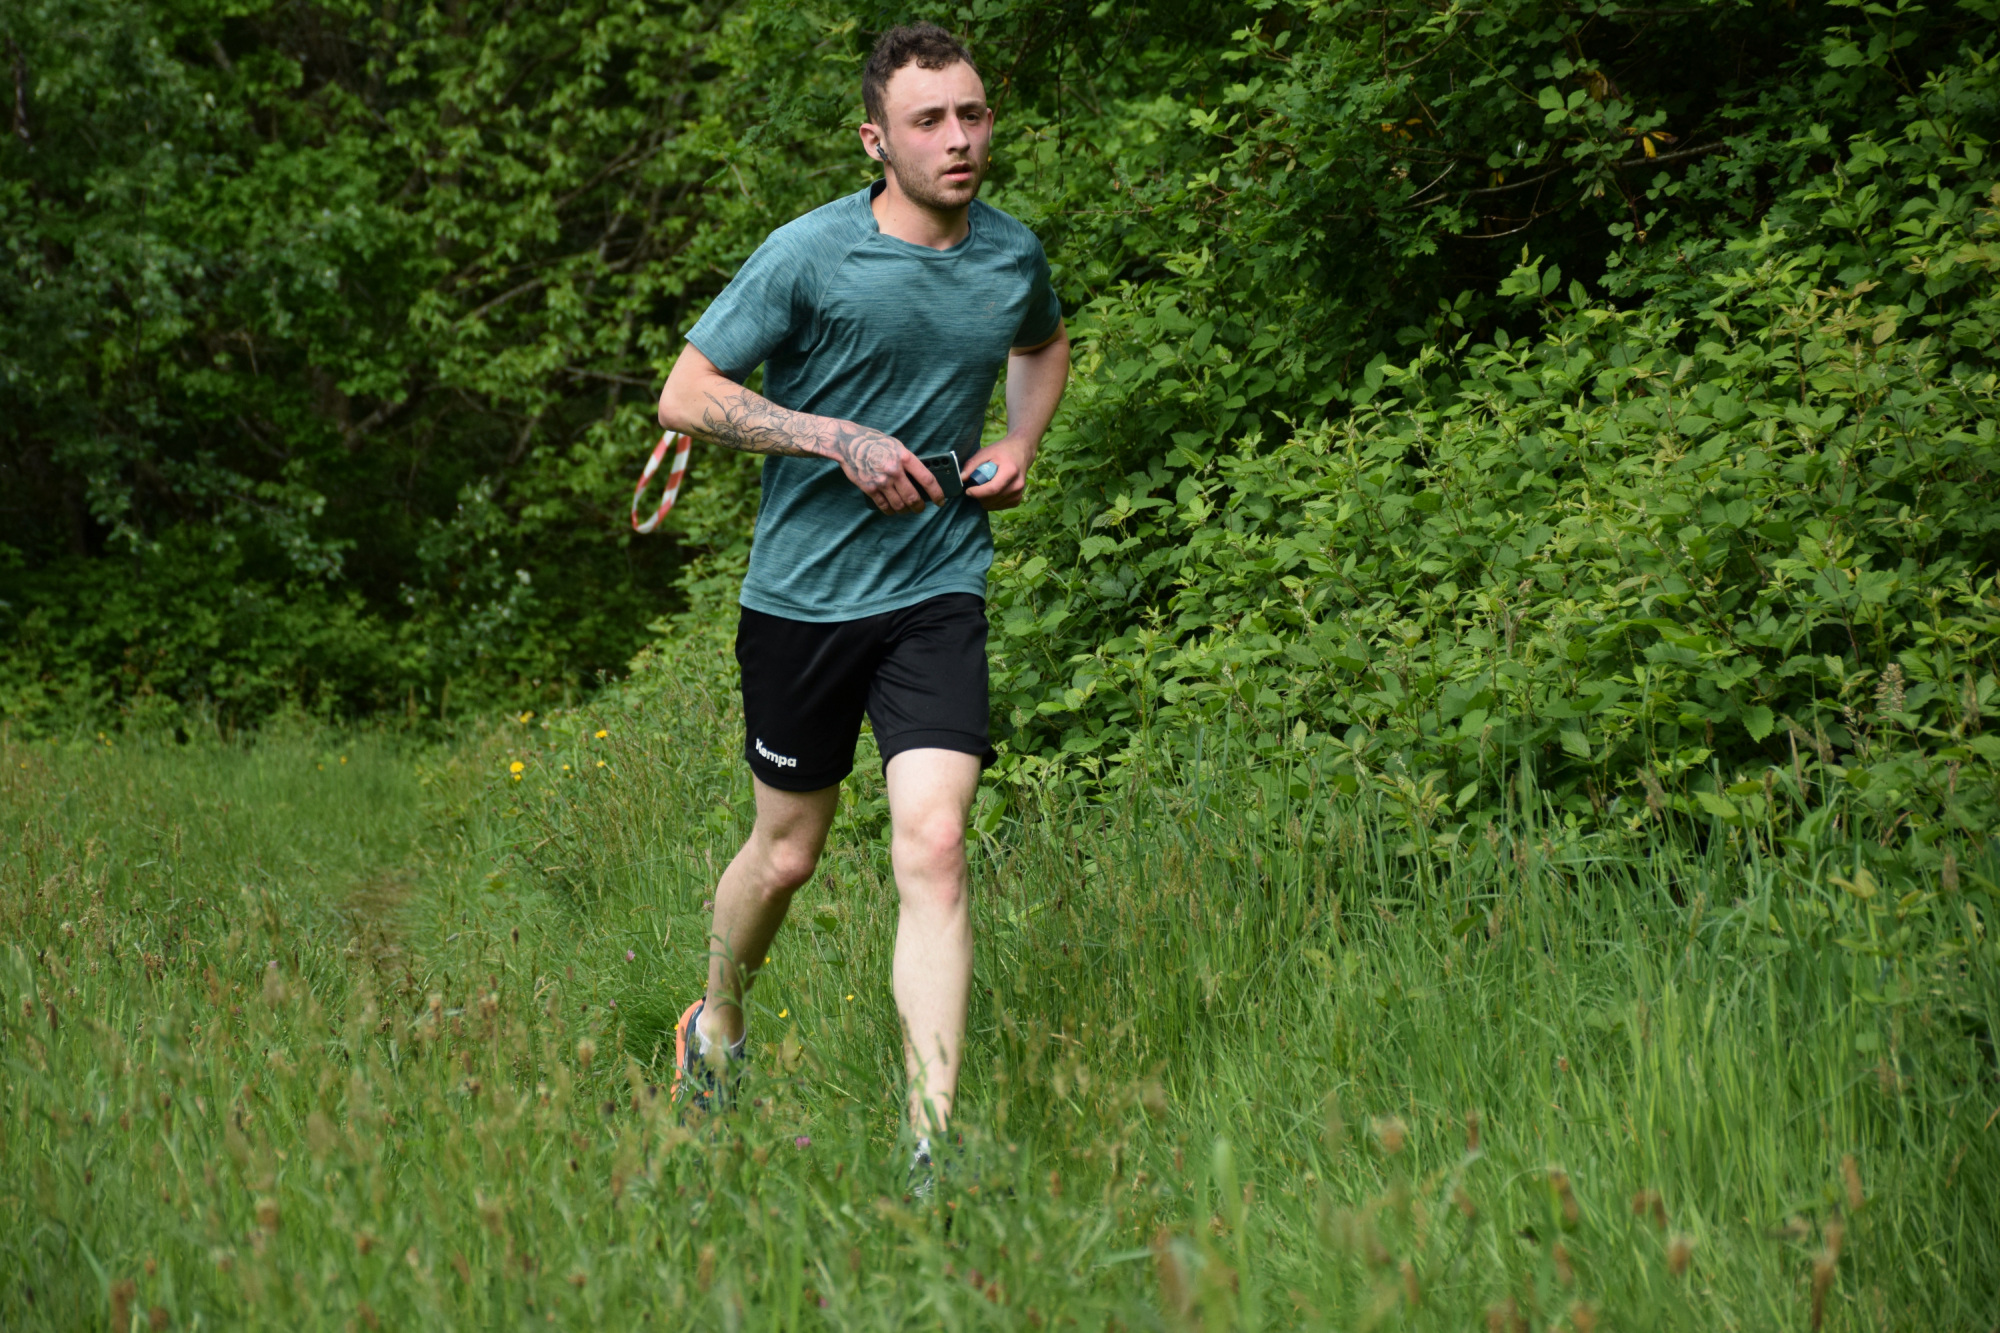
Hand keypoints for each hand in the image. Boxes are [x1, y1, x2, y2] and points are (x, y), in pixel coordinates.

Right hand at [828, 423, 944, 514]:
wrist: (849, 443)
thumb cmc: (875, 443)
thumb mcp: (897, 446)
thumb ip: (909, 462)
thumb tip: (921, 480)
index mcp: (905, 457)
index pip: (927, 480)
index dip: (937, 493)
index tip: (941, 501)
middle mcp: (894, 470)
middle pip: (913, 498)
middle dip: (920, 507)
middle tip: (921, 508)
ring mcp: (881, 481)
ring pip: (899, 505)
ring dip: (906, 511)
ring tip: (907, 509)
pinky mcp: (870, 488)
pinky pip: (884, 506)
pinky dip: (891, 511)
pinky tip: (893, 510)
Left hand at [963, 435, 1034, 510]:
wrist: (1021, 452)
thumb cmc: (1002, 451)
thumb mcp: (986, 452)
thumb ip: (972, 464)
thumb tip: (961, 478)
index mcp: (1010, 471)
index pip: (992, 489)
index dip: (978, 492)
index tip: (968, 490)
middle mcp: (1017, 485)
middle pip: (992, 499)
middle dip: (979, 496)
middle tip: (975, 487)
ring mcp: (1018, 494)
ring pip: (994, 505)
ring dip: (984, 500)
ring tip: (984, 487)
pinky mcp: (1017, 500)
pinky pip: (999, 507)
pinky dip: (991, 502)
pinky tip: (991, 491)